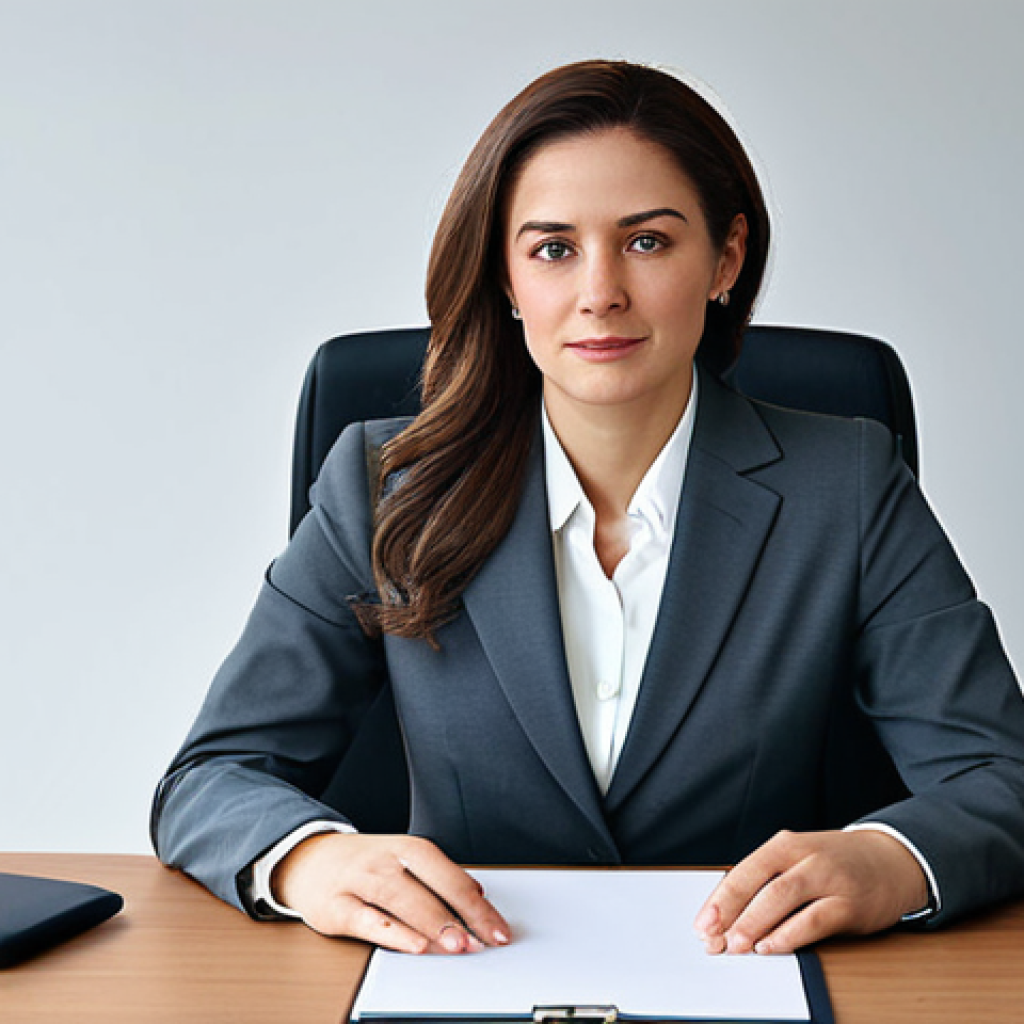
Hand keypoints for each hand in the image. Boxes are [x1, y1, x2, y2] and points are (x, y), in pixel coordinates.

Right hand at [271, 832, 510, 953]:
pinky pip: (367, 920)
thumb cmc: (364, 864)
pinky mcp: (336, 905)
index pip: (451, 876)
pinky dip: (392, 932)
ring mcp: (361, 881)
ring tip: (457, 945)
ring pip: (402, 901)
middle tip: (485, 940)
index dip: (479, 905)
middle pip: (431, 886)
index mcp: (408, 848)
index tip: (500, 931)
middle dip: (461, 914)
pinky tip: (413, 945)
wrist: (307, 859)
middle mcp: (386, 860)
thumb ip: (438, 879)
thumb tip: (478, 897)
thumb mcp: (402, 861)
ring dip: (432, 924)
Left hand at [694, 829, 928, 954]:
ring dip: (755, 924)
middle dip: (731, 914)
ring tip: (736, 946)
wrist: (890, 860)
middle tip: (713, 940)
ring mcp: (828, 877)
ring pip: (783, 898)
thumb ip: (767, 884)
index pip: (743, 872)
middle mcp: (804, 856)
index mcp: (784, 845)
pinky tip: (772, 947)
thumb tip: (727, 918)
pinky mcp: (850, 903)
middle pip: (759, 884)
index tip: (701, 925)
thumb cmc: (834, 864)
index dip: (719, 900)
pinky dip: (789, 935)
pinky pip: (814, 920)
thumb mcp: (797, 860)